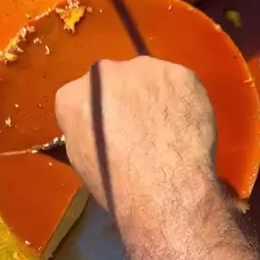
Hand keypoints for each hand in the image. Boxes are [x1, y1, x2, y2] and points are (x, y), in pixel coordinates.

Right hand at [55, 57, 217, 226]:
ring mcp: (146, 69)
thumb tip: (99, 128)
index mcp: (73, 96)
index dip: (99, 118)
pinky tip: (186, 127)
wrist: (164, 190)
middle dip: (126, 101)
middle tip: (141, 131)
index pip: (81, 99)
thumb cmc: (117, 186)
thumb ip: (86, 132)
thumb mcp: (82, 162)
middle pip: (116, 81)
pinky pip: (180, 85)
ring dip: (155, 99)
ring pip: (150, 80)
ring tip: (167, 131)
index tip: (110, 134)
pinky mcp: (181, 74)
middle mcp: (105, 71)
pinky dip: (183, 102)